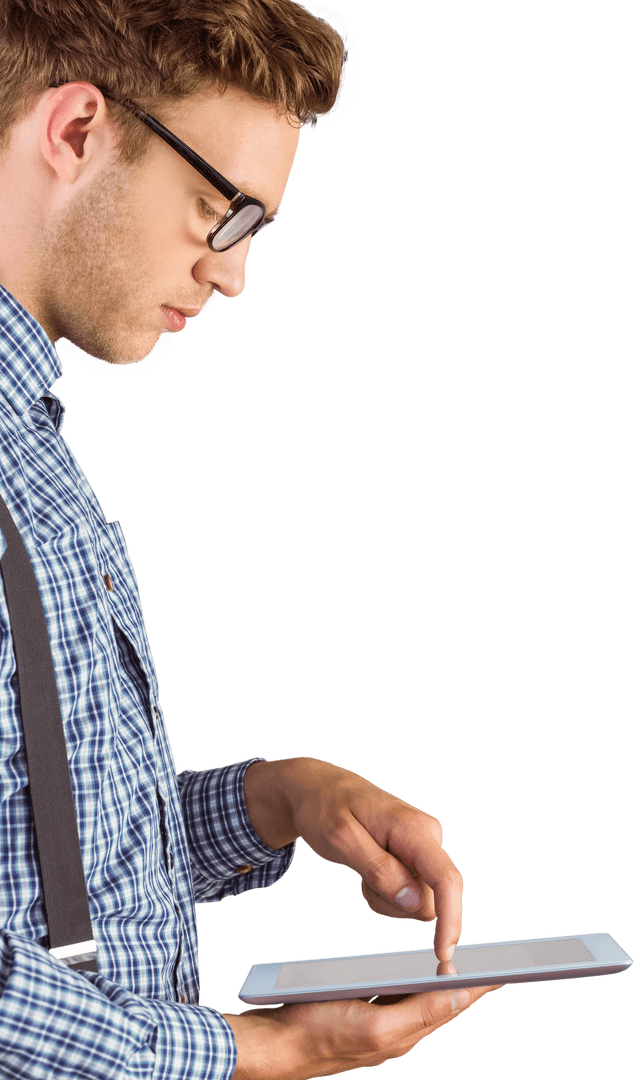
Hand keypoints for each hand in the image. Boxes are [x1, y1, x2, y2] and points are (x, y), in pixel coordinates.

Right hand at [222, 983, 503, 1079]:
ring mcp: (380, 1028)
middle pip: (442, 1005)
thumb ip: (419, 1012)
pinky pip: (402, 1002)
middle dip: (471, 987)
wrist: (275, 1047)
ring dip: (447, 987)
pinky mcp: (364, 1019)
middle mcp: (397, 1033)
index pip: (452, 1005)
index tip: (508, 970)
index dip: (480, 988)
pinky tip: (423, 977)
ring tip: (471, 970)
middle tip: (498, 966)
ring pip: (424, 1004)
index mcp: (404, 1033)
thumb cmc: (317, 1032)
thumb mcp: (375, 1024)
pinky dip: (419, 988)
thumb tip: (457, 997)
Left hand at [281, 758, 462, 961]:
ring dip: (386, 898)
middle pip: (428, 899)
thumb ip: (379, 870)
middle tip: (361, 881)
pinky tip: (366, 869)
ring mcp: (422, 848)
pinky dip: (383, 893)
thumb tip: (416, 903)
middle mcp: (427, 837)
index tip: (443, 953)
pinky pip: (408, 895)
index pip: (445, 878)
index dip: (451, 919)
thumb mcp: (341, 839)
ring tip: (361, 867)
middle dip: (393, 903)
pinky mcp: (415, 858)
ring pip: (417, 902)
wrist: (317, 789)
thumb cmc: (325, 808)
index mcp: (413, 828)